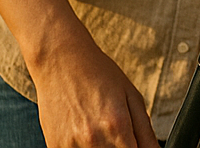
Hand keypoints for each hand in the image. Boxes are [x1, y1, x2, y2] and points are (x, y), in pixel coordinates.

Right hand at [28, 36, 158, 147]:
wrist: (60, 61)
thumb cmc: (99, 75)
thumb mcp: (132, 97)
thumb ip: (145, 131)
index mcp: (117, 125)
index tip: (136, 144)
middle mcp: (93, 140)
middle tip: (119, 135)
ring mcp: (70, 146)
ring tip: (101, 130)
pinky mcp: (54, 147)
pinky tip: (84, 133)